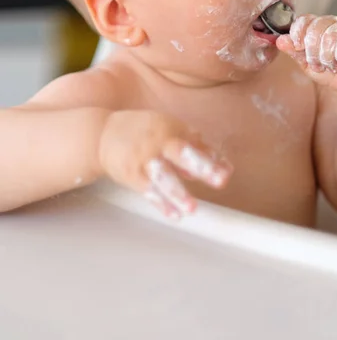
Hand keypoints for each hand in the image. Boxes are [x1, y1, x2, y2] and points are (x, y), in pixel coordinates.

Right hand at [99, 110, 231, 219]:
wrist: (102, 134)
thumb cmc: (143, 132)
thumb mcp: (169, 130)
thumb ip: (197, 146)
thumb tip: (224, 165)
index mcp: (171, 129)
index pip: (196, 144)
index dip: (212, 158)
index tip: (227, 172)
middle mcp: (158, 142)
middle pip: (181, 153)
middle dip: (202, 166)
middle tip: (220, 180)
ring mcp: (144, 158)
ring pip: (163, 176)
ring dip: (178, 192)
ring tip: (192, 208)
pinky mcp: (130, 174)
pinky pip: (147, 190)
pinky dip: (160, 203)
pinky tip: (174, 214)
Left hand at [276, 15, 336, 92]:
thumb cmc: (330, 72)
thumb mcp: (307, 63)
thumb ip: (295, 51)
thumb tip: (280, 40)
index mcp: (318, 25)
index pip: (304, 20)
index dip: (298, 34)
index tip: (298, 48)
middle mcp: (333, 22)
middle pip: (315, 29)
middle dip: (313, 53)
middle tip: (319, 65)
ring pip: (330, 36)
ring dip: (328, 57)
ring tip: (332, 66)